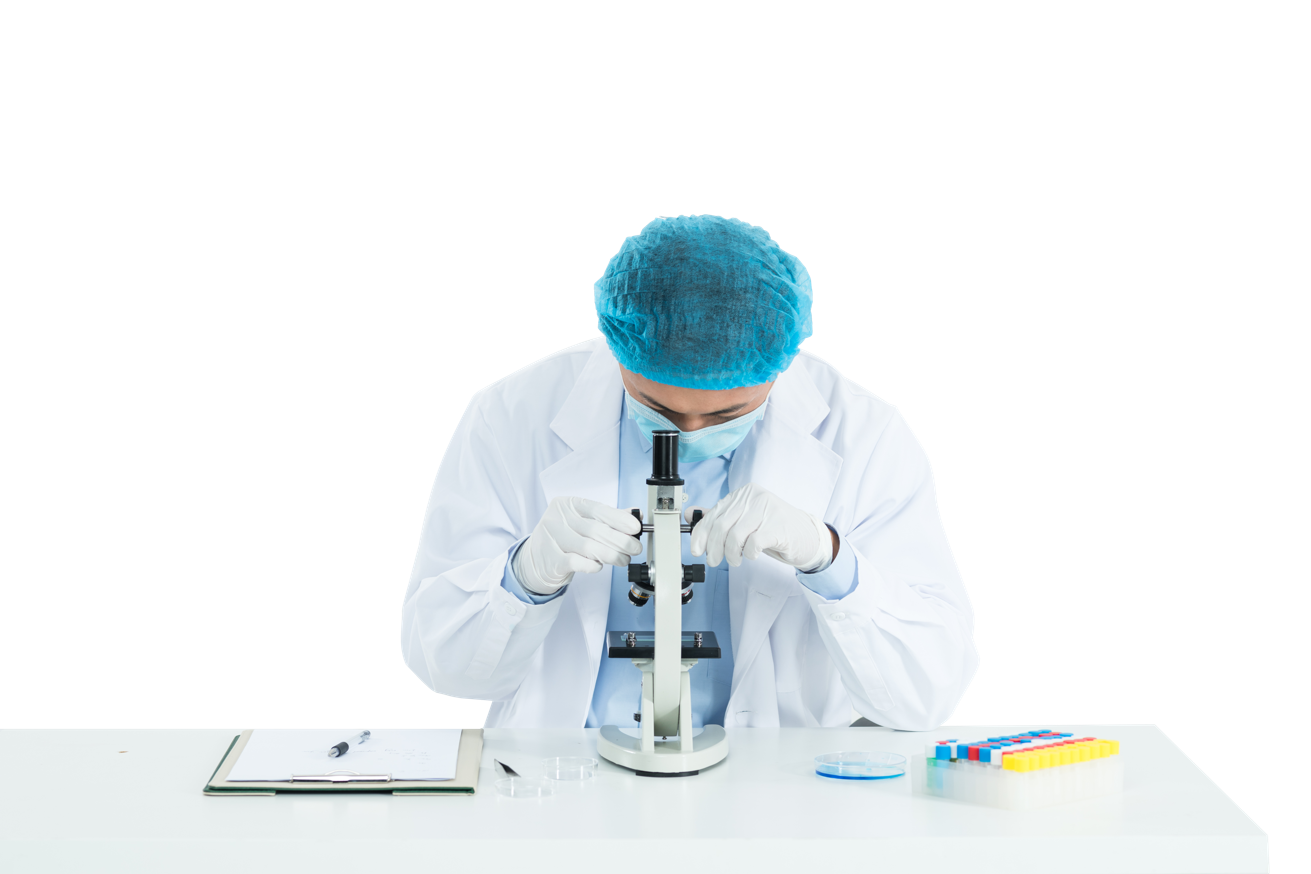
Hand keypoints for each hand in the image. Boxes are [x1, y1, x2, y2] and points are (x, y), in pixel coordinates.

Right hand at [514, 497, 642, 594]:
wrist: (536, 558)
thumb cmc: (565, 536)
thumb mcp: (583, 521)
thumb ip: (608, 517)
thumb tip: (635, 515)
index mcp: (568, 504)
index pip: (598, 509)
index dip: (619, 519)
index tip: (636, 527)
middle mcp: (558, 519)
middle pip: (596, 530)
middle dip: (620, 540)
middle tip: (635, 548)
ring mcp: (552, 539)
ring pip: (588, 547)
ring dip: (611, 555)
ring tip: (623, 559)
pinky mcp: (552, 559)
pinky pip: (576, 562)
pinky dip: (592, 565)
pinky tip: (600, 566)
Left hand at [688, 483, 830, 569]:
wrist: (807, 536)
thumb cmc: (773, 529)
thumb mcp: (744, 521)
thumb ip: (719, 517)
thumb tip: (690, 514)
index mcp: (743, 493)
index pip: (714, 514)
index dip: (701, 535)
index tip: (697, 550)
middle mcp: (754, 497)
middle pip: (722, 526)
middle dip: (714, 548)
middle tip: (715, 561)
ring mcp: (767, 509)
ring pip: (735, 536)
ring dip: (731, 554)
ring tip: (736, 560)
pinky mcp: (778, 525)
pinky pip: (753, 543)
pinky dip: (749, 553)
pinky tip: (752, 555)